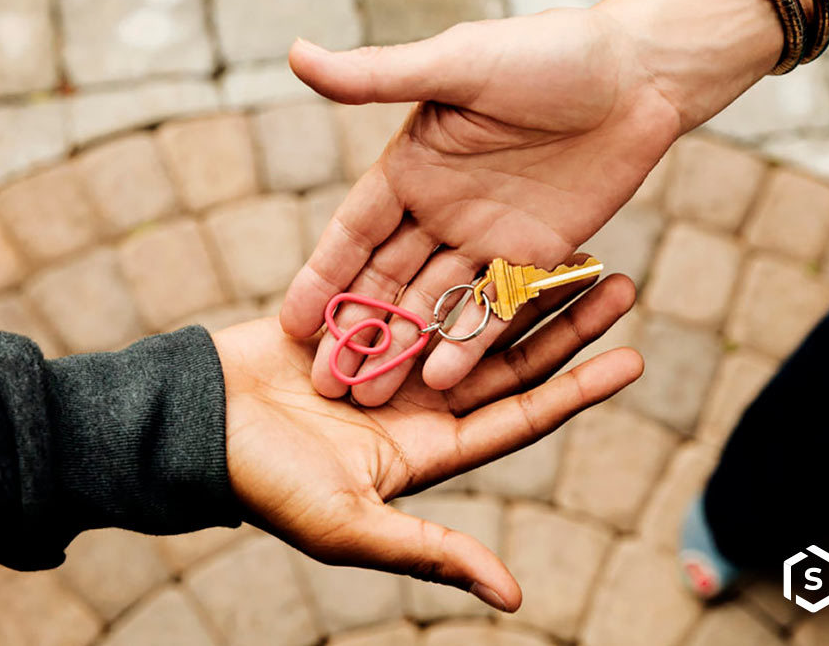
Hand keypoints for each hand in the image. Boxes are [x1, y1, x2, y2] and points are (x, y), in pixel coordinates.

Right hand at [215, 274, 640, 610]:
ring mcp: (392, 355)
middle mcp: (421, 399)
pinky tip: (489, 233)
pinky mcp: (360, 318)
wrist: (195, 428)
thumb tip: (512, 596)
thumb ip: (431, 550)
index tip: (633, 358)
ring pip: (471, 314)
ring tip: (572, 248)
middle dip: (564, 323)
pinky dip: (453, 262)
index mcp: (431, 446)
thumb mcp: (353, 526)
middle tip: (620, 281)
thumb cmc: (269, 485)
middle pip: (509, 356)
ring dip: (518, 284)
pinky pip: (418, 285)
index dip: (578, 388)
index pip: (522, 414)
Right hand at [278, 5, 678, 405]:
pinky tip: (440, 381)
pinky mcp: (529, 258)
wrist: (637, 75)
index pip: (353, 233)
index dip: (322, 277)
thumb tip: (295, 55)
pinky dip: (466, 342)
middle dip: (355, 327)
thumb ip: (378, 75)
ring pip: (431, 302)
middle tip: (322, 379)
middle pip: (385, 279)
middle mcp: (439, 209)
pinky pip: (491, 306)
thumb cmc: (546, 54)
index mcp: (410, 167)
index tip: (289, 322)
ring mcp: (483, 238)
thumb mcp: (457, 64)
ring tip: (369, 395)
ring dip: (401, 346)